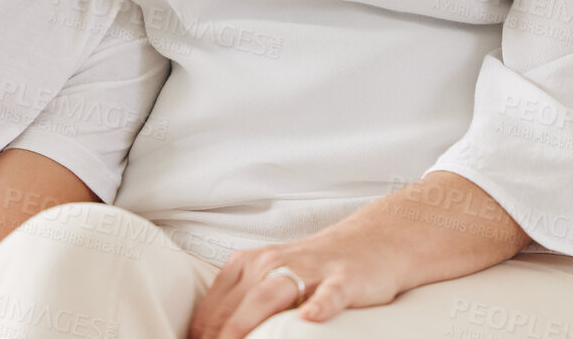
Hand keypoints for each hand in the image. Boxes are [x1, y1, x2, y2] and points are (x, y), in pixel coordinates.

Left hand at [187, 205, 409, 338]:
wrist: (369, 242)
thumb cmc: (313, 269)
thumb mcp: (270, 279)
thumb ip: (241, 305)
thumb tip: (207, 337)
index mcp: (249, 264)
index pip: (215, 306)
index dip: (203, 335)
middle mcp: (273, 263)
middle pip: (240, 303)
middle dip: (223, 336)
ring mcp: (310, 270)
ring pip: (273, 295)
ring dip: (252, 324)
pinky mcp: (344, 279)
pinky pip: (329, 292)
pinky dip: (321, 304)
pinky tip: (311, 317)